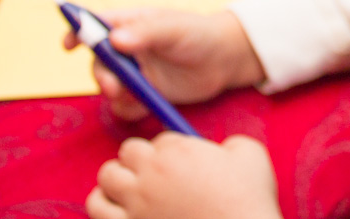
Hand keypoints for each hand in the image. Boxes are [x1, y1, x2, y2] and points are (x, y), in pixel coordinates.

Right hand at [63, 8, 265, 120]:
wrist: (226, 60)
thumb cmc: (200, 34)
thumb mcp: (175, 29)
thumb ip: (146, 32)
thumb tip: (114, 39)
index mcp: (132, 24)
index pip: (96, 24)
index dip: (78, 31)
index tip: (69, 44)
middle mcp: (129, 49)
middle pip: (99, 62)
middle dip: (101, 75)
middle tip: (114, 87)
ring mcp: (136, 72)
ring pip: (109, 86)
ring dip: (114, 95)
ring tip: (135, 97)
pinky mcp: (146, 93)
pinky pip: (125, 105)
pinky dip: (128, 109)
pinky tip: (144, 105)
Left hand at [86, 133, 281, 218]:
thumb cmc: (249, 202)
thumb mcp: (251, 154)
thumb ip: (231, 142)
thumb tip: (221, 149)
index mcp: (177, 151)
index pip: (160, 138)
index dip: (172, 150)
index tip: (182, 164)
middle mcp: (150, 174)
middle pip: (126, 151)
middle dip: (141, 159)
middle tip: (156, 174)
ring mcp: (135, 204)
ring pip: (105, 178)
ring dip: (117, 180)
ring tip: (132, 189)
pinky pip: (97, 210)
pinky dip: (105, 206)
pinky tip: (122, 210)